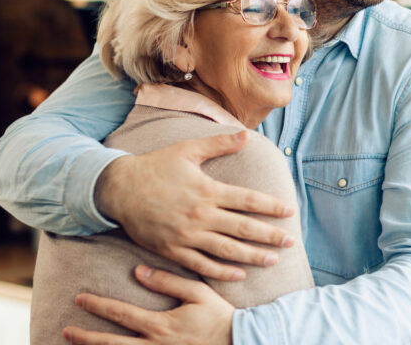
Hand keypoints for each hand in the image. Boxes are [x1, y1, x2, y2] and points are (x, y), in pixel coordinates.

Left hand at [63, 265, 233, 344]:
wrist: (239, 343)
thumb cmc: (219, 316)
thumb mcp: (197, 292)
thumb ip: (167, 281)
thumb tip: (138, 271)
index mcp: (160, 325)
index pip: (120, 314)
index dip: (98, 306)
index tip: (80, 299)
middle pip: (111, 344)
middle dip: (86, 337)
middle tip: (66, 331)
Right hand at [94, 130, 295, 280]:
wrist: (119, 188)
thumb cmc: (156, 166)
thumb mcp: (188, 150)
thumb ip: (219, 144)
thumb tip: (246, 134)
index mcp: (207, 190)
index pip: (247, 200)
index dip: (271, 207)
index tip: (289, 211)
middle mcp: (200, 215)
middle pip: (243, 228)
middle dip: (270, 236)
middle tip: (291, 241)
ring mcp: (186, 235)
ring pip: (226, 250)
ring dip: (253, 256)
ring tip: (274, 260)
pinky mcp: (173, 250)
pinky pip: (201, 265)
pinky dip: (222, 272)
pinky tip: (239, 274)